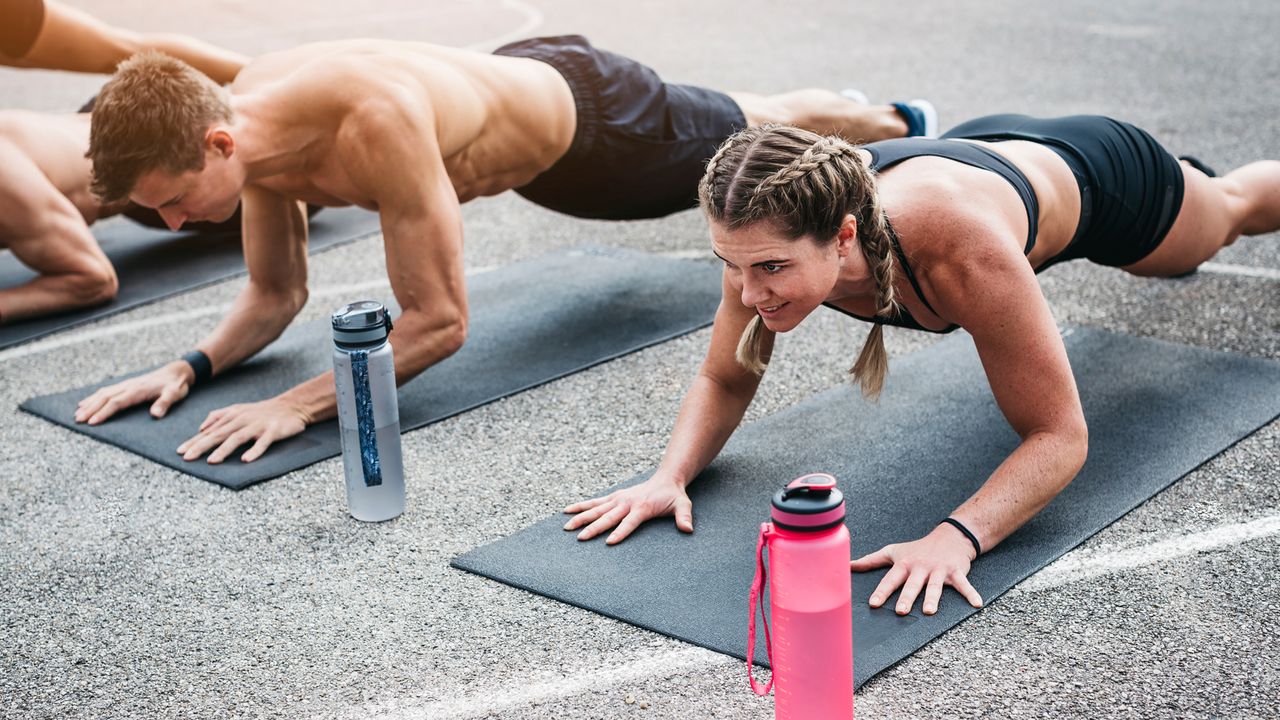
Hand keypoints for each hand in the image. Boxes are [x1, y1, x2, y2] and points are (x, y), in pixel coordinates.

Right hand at [75, 361, 193, 424]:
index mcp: (138, 390)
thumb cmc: (176, 385)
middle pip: (105, 397)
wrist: (177, 371)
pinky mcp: (127, 385)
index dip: (104, 412)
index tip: (92, 422)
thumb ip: (164, 403)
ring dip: (90, 403)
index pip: (116, 402)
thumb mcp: (174, 394)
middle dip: (91, 409)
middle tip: (78, 420)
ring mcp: (126, 384)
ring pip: (103, 393)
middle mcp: (129, 386)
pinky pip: (107, 390)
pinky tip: (86, 402)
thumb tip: (155, 414)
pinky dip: (94, 397)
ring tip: (77, 414)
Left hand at [176, 396, 308, 463]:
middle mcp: (242, 420)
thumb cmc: (262, 411)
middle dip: (202, 446)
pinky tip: (246, 460)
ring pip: (238, 438)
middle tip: (188, 457)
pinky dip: (254, 451)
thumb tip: (201, 427)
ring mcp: (258, 425)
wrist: (292, 406)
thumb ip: (218, 416)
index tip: (180, 452)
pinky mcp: (273, 431)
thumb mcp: (238, 409)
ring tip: (212, 461)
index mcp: (232, 416)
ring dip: (224, 450)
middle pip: (219, 434)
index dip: (194, 441)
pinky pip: (263, 442)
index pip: (210, 430)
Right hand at [562, 475, 693, 544]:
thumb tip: (688, 529)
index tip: (609, 542)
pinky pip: (594, 502)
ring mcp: (618, 499)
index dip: (620, 532)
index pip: (629, 523)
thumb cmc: (673, 496)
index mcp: (642, 507)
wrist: (666, 479)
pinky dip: (581, 506)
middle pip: (608, 517)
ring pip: (596, 509)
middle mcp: (627, 503)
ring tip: (567, 527)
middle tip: (580, 538)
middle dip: (594, 528)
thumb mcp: (682, 505)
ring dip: (581, 517)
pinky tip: (566, 511)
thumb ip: (684, 517)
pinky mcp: (613, 497)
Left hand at [850, 524, 983, 615]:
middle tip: (902, 612)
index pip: (890, 579)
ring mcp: (939, 570)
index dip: (882, 591)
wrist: (949, 537)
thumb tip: (848, 565)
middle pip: (912, 585)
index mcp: (904, 564)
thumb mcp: (893, 551)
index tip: (874, 603)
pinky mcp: (956, 571)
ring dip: (933, 598)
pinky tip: (977, 604)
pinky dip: (971, 594)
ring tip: (930, 612)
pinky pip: (964, 585)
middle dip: (907, 597)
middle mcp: (920, 567)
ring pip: (935, 586)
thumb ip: (871, 560)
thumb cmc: (917, 548)